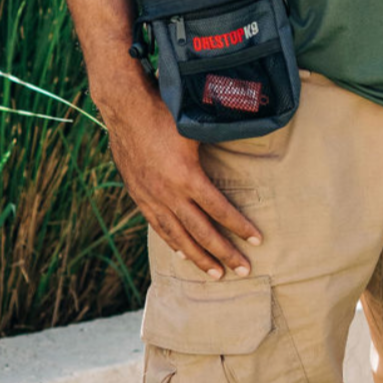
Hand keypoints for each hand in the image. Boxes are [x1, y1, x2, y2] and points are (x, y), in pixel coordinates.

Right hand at [98, 72, 262, 278]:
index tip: (258, 240)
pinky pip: (158, 226)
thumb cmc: (164, 110)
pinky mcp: (139, 195)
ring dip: (198, 257)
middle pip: (201, 231)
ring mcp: (151, 197)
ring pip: (178, 236)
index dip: (240, 226)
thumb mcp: (196, 126)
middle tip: (244, 270)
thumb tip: (251, 133)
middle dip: (224, 253)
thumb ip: (220, 139)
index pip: (219, 209)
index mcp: (186, 176)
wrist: (125, 107)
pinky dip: (172, 242)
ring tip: (215, 274)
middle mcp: (169, 193)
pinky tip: (181, 254)